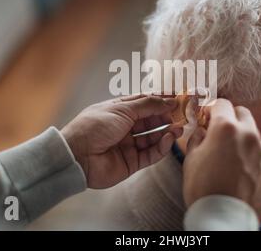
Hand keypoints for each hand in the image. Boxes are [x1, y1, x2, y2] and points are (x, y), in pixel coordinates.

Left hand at [61, 94, 182, 187]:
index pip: (145, 102)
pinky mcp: (132, 162)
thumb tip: (169, 100)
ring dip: (167, 132)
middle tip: (183, 114)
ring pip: (153, 137)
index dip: (162, 100)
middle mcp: (125, 127)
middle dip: (167, 116)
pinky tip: (168, 139)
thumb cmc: (95, 125)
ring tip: (179, 128)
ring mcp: (129, 145)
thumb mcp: (122, 108)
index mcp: (120, 110)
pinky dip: (161, 147)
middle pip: (152, 120)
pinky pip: (151, 154)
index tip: (179, 98)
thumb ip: (148, 105)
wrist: (77, 155)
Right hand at [182, 99, 260, 221]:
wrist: (225, 219)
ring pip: (254, 135)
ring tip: (233, 161)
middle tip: (222, 134)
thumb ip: (197, 138)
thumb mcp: (190, 159)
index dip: (213, 109)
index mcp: (226, 128)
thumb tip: (202, 130)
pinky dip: (255, 158)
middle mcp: (249, 134)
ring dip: (244, 141)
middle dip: (232, 119)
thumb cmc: (203, 190)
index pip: (222, 103)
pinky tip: (244, 173)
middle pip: (242, 113)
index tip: (209, 117)